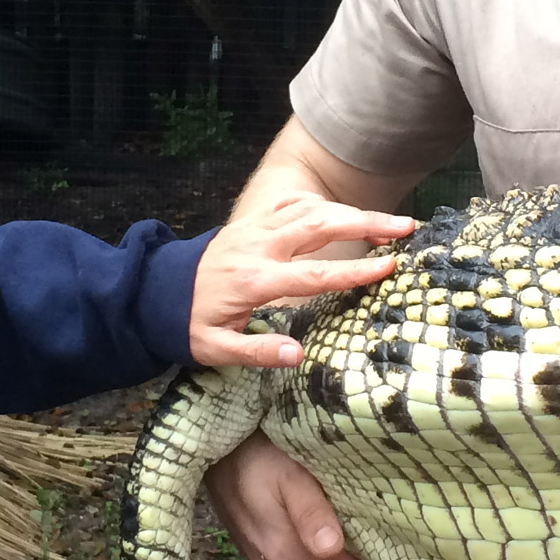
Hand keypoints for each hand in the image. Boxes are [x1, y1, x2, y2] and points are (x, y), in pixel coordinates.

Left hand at [188, 193, 414, 368]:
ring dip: (351, 212)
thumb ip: (256, 352)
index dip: (354, 269)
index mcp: (255, 280)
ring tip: (388, 223)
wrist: (154, 292)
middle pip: (320, 226)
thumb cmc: (188, 324)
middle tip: (406, 229)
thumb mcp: (215, 350)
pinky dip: (319, 204)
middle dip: (367, 224)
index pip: (315, 274)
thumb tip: (296, 355)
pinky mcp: (250, 222)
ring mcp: (254, 228)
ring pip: (310, 210)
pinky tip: (340, 212)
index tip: (388, 266)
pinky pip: (290, 204)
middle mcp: (259, 247)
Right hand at [204, 433, 373, 559]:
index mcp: (285, 551)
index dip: (370, 550)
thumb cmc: (254, 450)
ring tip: (345, 501)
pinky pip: (293, 544)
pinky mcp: (251, 542)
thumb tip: (332, 548)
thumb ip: (310, 512)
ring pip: (312, 555)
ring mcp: (259, 554)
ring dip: (331, 536)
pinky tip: (315, 502)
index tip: (388, 521)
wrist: (207, 438)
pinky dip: (308, 530)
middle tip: (371, 506)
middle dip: (352, 543)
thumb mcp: (289, 474)